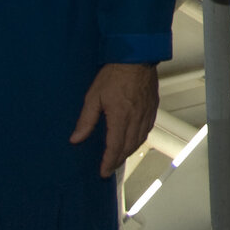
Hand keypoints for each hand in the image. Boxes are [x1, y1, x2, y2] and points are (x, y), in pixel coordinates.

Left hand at [69, 62, 157, 176]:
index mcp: (121, 117)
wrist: (136, 57)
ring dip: (129, 151)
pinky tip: (134, 139)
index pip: (115, 147)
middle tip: (109, 168)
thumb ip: (86, 120)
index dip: (109, 162)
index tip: (103, 172)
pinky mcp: (153, 107)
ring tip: (120, 156)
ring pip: (140, 140)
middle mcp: (136, 118)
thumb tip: (76, 139)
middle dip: (119, 160)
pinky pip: (148, 129)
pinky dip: (140, 139)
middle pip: (129, 147)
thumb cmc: (115, 74)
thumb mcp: (93, 97)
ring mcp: (147, 113)